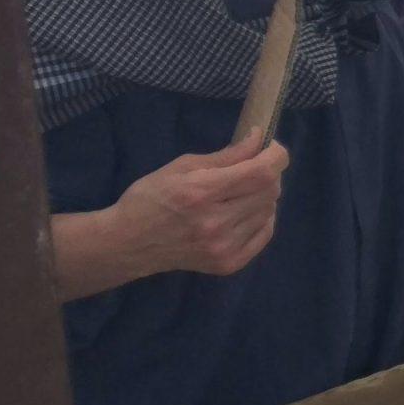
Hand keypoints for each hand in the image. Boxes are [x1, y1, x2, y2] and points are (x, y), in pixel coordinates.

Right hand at [106, 138, 291, 278]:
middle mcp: (217, 223)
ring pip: (269, 211)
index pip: (262, 173)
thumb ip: (226, 156)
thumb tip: (259, 140)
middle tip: (250, 168)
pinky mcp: (228, 264)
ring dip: (262, 196)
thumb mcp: (181, 167)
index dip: (276, 156)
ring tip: (239, 192)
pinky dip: (261, 218)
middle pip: (270, 190)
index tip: (271, 147)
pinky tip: (242, 212)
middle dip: (267, 173)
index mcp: (202, 193)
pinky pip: (264, 233)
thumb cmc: (151, 197)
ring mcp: (224, 247)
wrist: (128, 243)